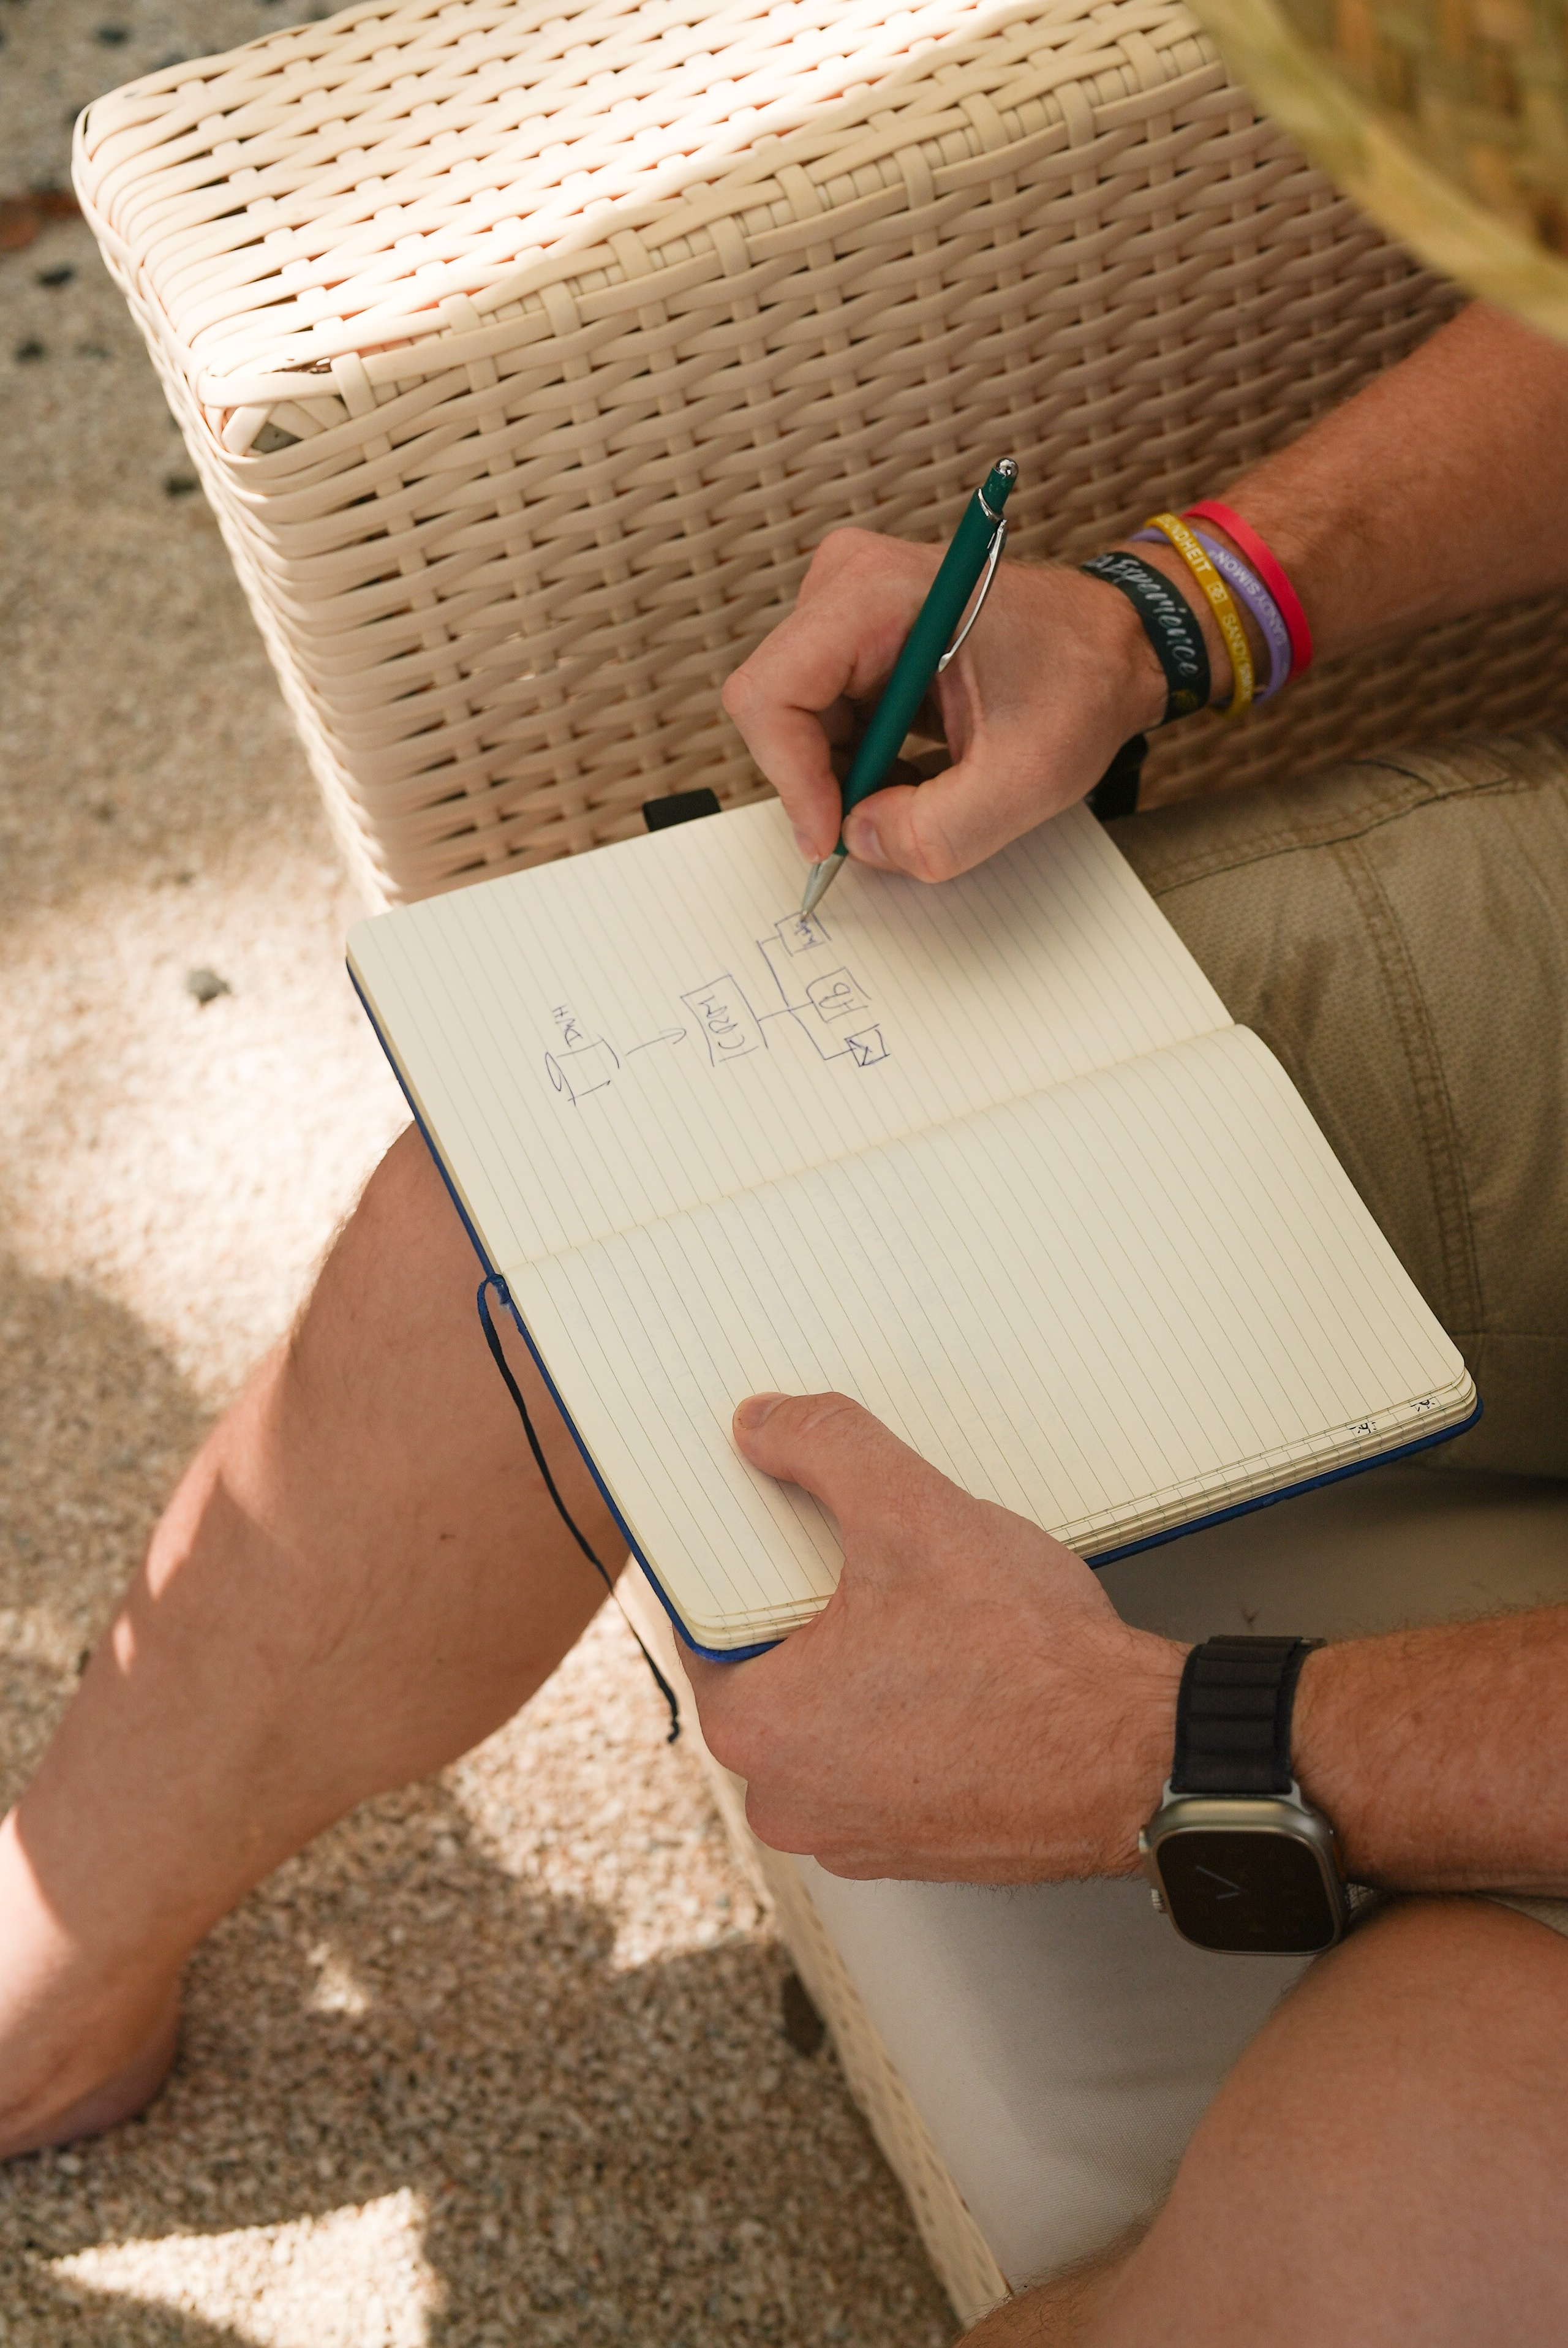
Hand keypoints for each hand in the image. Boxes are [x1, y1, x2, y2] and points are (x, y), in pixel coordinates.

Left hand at [682, 1392, 1185, 1881]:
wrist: (1137, 1758)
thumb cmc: (1030, 1663)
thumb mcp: (912, 1513)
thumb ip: (823, 1449)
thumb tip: (764, 1424)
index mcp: (757, 1726)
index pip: (704, 1624)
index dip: (740, 1562)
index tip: (776, 1534)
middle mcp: (786, 1800)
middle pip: (766, 1671)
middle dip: (809, 1612)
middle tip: (873, 1568)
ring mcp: (850, 1836)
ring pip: (827, 1718)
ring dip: (861, 1667)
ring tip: (928, 1620)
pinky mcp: (911, 1848)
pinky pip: (880, 1762)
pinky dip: (905, 1717)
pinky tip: (956, 1674)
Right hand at [720, 529, 1168, 883]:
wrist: (1117, 644)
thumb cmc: (1082, 682)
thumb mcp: (1025, 780)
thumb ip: (937, 832)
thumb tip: (860, 842)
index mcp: (879, 593)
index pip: (772, 694)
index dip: (793, 781)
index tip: (833, 836)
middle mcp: (848, 581)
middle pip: (778, 708)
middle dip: (822, 782)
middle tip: (886, 823)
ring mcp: (847, 603)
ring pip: (796, 719)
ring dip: (846, 774)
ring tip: (918, 789)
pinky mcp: (855, 632)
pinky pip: (821, 713)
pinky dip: (858, 758)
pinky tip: (914, 768)